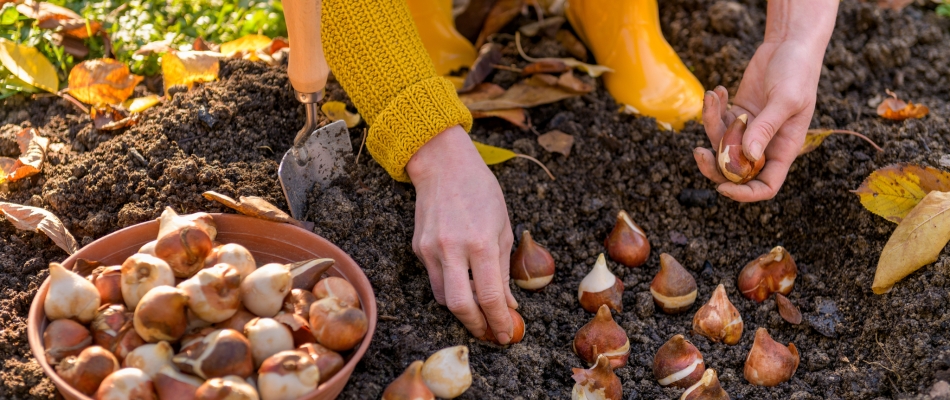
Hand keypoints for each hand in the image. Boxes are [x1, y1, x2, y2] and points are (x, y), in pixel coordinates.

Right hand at [406, 125, 518, 343]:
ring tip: (479, 312)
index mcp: (481, 242)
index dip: (499, 320)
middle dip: (477, 326)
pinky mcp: (418, 248)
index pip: (490, 295)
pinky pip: (434, 279)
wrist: (443, 165)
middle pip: (460, 305)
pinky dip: (450, 288)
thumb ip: (504, 269)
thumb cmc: (481, 191)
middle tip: (490, 333)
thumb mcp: (503, 227)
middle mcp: (453, 248)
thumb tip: (508, 304)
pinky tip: (462, 283)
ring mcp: (431, 249)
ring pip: (443, 297)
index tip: (506, 334)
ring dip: (462, 310)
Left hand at [693, 0, 837, 201]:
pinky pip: (717, 122)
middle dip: (714, 165)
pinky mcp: (736, 114)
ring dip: (710, 123)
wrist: (789, 45)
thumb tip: (748, 155)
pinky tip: (717, 91)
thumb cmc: (797, 72)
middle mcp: (765, 145)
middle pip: (735, 171)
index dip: (745, 193)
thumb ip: (766, 127)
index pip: (765, 185)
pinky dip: (713, 109)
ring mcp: (748, 130)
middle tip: (698, 152)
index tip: (722, 188)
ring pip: (720, 144)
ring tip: (712, 97)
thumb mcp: (786, 99)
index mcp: (783, 150)